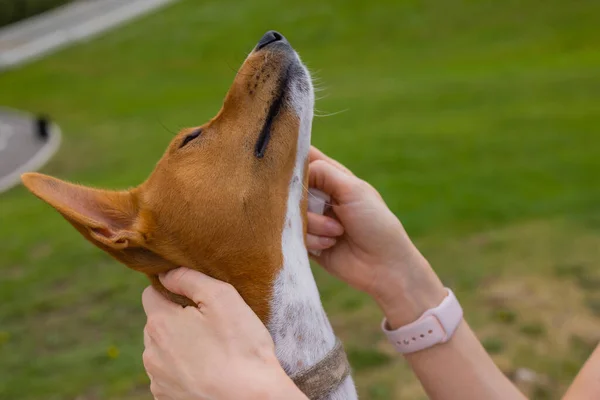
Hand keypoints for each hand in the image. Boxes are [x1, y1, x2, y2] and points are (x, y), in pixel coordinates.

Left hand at [142, 267, 305, 399]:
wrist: (253, 399)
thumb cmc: (242, 347)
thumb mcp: (223, 298)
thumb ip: (190, 278)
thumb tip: (166, 273)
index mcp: (160, 324)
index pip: (151, 293)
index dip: (173, 290)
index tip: (195, 299)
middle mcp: (151, 353)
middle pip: (157, 323)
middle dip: (177, 319)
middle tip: (209, 325)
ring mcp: (158, 380)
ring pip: (163, 350)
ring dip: (179, 346)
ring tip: (212, 350)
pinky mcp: (166, 399)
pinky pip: (169, 375)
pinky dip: (183, 370)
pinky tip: (208, 370)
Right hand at [306, 146, 445, 326]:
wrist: (383, 266)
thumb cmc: (375, 223)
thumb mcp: (353, 190)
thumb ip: (323, 172)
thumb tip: (295, 169)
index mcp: (332, 177)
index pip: (304, 158)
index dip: (292, 159)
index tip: (289, 168)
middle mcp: (319, 196)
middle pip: (290, 187)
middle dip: (305, 200)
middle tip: (326, 207)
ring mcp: (312, 219)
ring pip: (291, 213)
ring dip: (315, 224)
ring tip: (338, 232)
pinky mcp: (307, 242)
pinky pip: (293, 235)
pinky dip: (313, 240)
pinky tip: (331, 245)